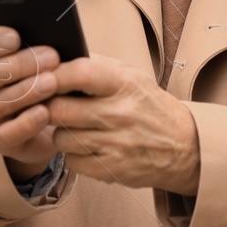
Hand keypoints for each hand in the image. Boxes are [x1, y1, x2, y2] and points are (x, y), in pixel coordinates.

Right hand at [0, 26, 61, 181]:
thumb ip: (38, 50)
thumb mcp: (38, 65)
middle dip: (21, 64)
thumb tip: (55, 35)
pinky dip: (26, 123)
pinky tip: (44, 113)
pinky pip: (7, 134)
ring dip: (26, 91)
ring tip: (52, 83)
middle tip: (52, 58)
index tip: (17, 37)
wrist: (47, 128)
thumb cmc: (42, 86)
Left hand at [46, 56, 200, 194]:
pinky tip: (87, 146)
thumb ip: (98, 66)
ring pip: (61, 138)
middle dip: (49, 107)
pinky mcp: (111, 169)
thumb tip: (59, 57)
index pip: (80, 73)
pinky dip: (73, 154)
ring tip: (75, 127)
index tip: (42, 76)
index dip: (54, 74)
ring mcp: (115, 144)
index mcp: (124, 84)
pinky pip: (71, 161)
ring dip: (61, 133)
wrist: (184, 145)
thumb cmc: (150, 107)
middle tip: (51, 105)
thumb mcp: (132, 76)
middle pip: (60, 110)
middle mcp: (120, 114)